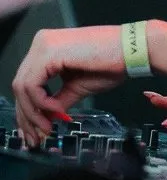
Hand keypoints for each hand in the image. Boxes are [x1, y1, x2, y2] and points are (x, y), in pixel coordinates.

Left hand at [13, 25, 123, 146]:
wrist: (133, 51)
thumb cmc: (112, 63)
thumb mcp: (78, 86)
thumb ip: (57, 101)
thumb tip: (44, 120)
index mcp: (48, 47)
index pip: (27, 82)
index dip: (27, 110)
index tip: (35, 130)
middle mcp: (42, 42)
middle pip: (20, 85)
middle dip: (27, 116)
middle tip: (37, 137)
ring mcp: (44, 45)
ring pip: (22, 87)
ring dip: (33, 113)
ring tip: (48, 126)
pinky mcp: (50, 52)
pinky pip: (32, 85)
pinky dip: (41, 103)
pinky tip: (57, 110)